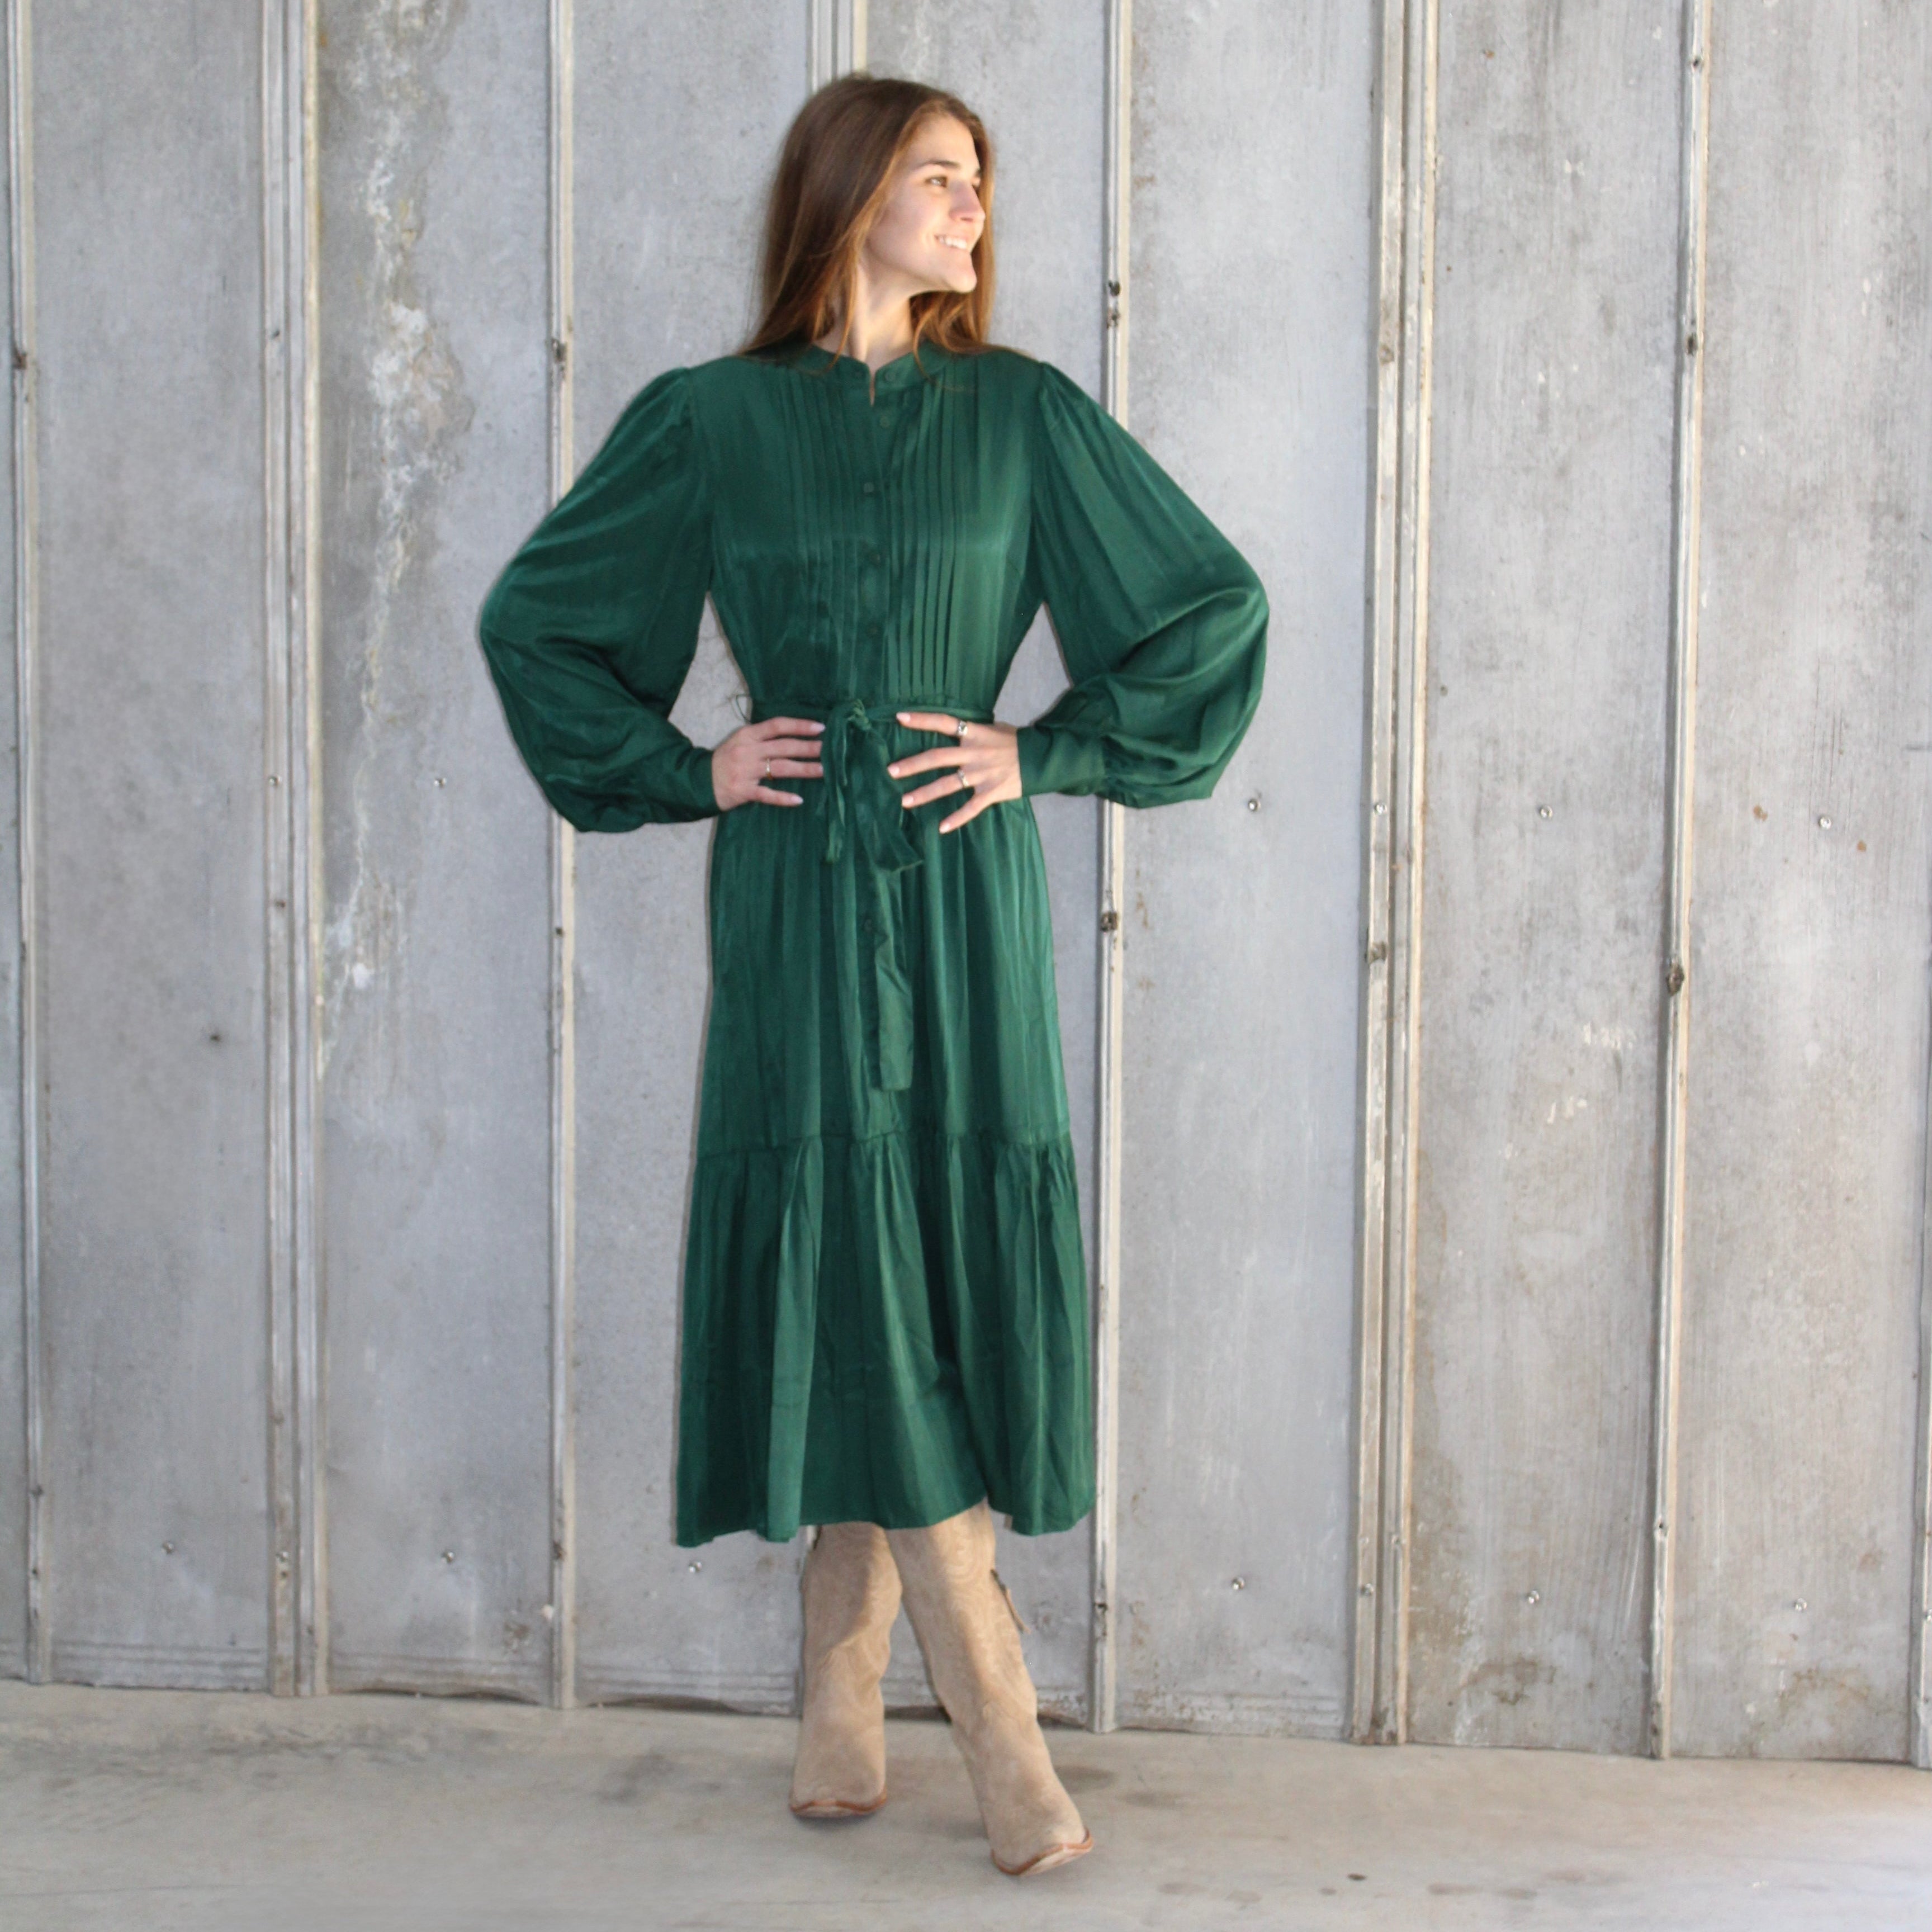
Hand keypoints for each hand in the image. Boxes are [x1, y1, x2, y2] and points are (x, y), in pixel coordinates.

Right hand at [711, 716, 824, 809]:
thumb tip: (794, 735)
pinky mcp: (743, 791)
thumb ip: (763, 738)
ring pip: (780, 768)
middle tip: (828, 750)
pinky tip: (798, 800)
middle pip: (783, 747)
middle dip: (807, 747)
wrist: (699, 781)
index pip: (777, 726)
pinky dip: (783, 798)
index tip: (820, 727)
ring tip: (823, 770)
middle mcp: (747, 751)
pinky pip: (766, 795)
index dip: (799, 725)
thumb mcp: (740, 741)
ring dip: (803, 769)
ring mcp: (745, 771)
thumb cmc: (726, 759)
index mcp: (747, 735)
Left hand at [887, 711, 1020, 833]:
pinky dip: (957, 819)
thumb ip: (972, 731)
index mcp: (974, 733)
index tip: (899, 717)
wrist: (1041, 758)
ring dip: (925, 793)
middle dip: (913, 765)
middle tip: (891, 771)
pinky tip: (942, 827)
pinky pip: (971, 808)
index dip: (922, 720)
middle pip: (938, 757)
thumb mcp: (994, 729)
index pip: (944, 722)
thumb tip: (953, 729)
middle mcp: (974, 753)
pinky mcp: (992, 792)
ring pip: (948, 784)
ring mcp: (982, 774)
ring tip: (904, 802)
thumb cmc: (1015, 742)